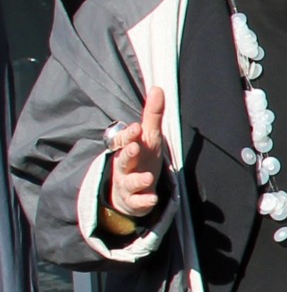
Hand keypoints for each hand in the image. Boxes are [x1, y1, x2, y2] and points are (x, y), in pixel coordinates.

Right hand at [106, 85, 167, 221]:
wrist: (128, 191)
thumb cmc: (140, 158)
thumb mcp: (148, 137)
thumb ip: (152, 115)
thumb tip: (158, 88)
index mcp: (128, 149)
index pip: (124, 141)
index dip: (129, 135)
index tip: (136, 128)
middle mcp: (125, 166)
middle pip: (123, 160)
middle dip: (128, 153)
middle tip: (134, 147)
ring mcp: (128, 184)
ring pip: (130, 182)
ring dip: (138, 180)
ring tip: (147, 177)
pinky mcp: (135, 201)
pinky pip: (138, 203)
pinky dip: (144, 202)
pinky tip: (152, 200)